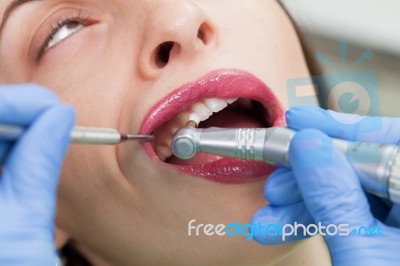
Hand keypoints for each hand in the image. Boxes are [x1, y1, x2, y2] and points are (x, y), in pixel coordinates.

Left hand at [0, 84, 74, 264]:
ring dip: (7, 137)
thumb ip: (39, 167)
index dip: (11, 104)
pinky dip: (2, 156)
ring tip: (42, 138)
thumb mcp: (24, 232)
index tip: (49, 106)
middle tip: (50, 119)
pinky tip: (23, 158)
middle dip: (10, 117)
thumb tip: (60, 119)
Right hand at [251, 106, 399, 264]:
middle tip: (275, 187)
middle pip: (363, 165)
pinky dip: (318, 219)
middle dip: (309, 177)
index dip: (336, 128)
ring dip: (305, 203)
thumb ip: (333, 197)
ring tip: (270, 220)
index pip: (385, 142)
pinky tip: (285, 225)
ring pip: (351, 191)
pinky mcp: (389, 232)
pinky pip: (352, 213)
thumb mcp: (359, 252)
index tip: (297, 120)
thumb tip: (306, 143)